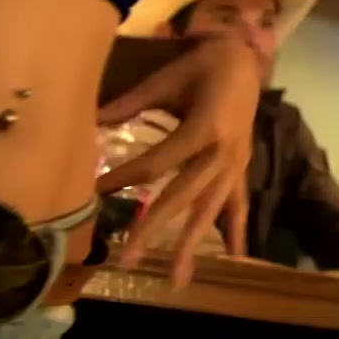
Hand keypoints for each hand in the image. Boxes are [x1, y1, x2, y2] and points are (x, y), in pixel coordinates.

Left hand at [96, 36, 260, 285]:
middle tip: (127, 259)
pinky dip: (236, 231)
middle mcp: (224, 154)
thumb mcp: (168, 78)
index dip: (125, 176)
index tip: (94, 190)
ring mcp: (236, 165)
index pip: (158, 162)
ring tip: (177, 279)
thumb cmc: (206, 64)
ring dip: (193, 245)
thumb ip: (132, 103)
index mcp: (206, 129)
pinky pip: (238, 205)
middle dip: (153, 229)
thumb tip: (91, 123)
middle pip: (183, 197)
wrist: (248, 59)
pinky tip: (234, 258)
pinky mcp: (242, 170)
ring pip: (211, 210)